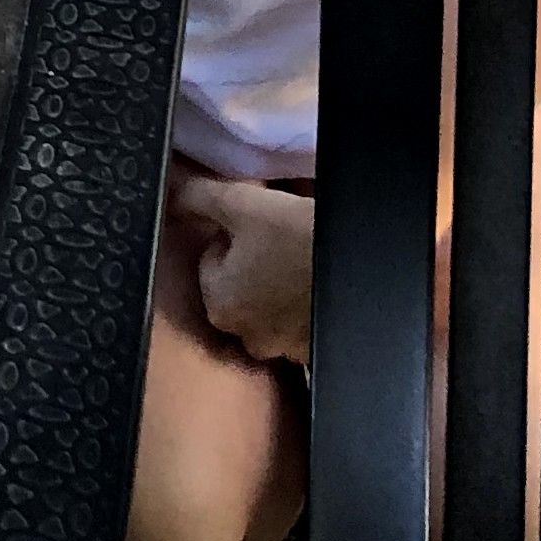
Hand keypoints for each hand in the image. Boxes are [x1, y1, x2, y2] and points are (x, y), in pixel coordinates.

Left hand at [171, 171, 314, 364]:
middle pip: (241, 284)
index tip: (259, 223)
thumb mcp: (242, 205)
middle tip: (284, 235)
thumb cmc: (299, 238)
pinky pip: (302, 320)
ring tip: (306, 254)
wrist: (369, 273)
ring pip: (273, 304)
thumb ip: (199, 197)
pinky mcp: (317, 350)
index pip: (212, 258)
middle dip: (257, 260)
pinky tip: (321, 279)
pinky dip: (307, 303)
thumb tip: (171, 190)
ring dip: (283, 282)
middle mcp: (247, 336)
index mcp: (219, 304)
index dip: (233, 233)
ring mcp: (285, 349)